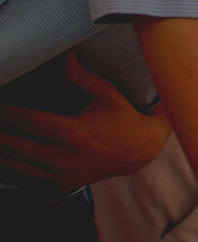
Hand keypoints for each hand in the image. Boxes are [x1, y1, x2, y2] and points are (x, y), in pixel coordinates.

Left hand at [0, 52, 170, 191]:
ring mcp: (60, 175)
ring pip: (12, 165)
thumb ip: (80, 76)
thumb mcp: (106, 94)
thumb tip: (64, 55)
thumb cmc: (123, 119)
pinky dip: (9, 166)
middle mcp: (64, 157)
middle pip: (11, 145)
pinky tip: (4, 154)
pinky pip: (23, 179)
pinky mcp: (60, 186)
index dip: (4, 111)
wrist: (141, 152)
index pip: (25, 120)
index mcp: (73, 132)